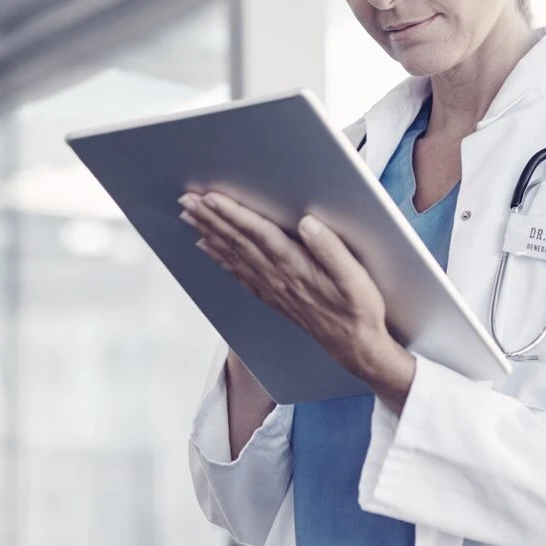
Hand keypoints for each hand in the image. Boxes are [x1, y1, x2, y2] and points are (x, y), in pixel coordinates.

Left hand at [180, 191, 415, 409]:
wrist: (355, 347)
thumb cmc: (358, 310)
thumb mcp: (356, 279)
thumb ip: (331, 249)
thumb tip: (309, 223)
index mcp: (295, 267)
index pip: (257, 234)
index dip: (233, 214)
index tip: (211, 197)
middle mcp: (276, 277)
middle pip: (237, 241)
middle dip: (210, 218)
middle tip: (187, 198)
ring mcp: (270, 288)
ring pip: (232, 254)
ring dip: (208, 232)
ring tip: (188, 215)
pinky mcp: (271, 296)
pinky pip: (237, 273)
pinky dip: (218, 257)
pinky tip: (206, 247)